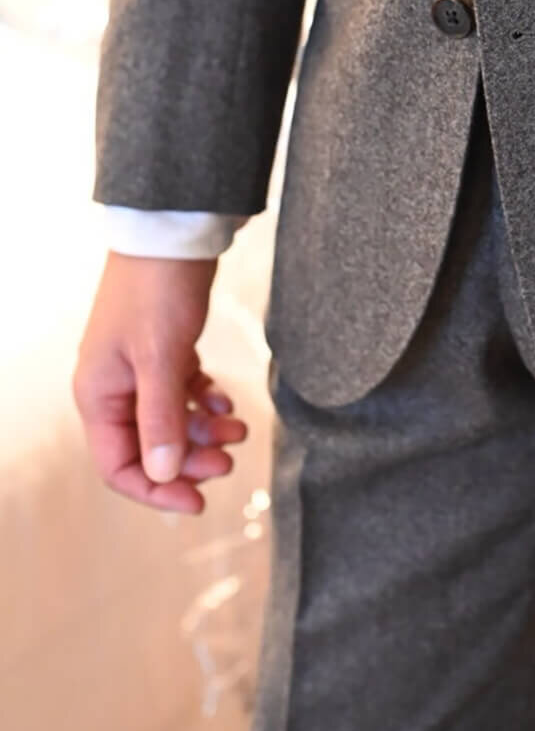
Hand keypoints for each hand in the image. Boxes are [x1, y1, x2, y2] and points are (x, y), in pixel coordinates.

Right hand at [72, 252, 247, 514]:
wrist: (172, 229)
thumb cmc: (158, 289)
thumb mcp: (160, 356)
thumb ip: (160, 416)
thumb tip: (163, 472)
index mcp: (98, 395)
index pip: (119, 466)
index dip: (157, 489)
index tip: (199, 500)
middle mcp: (113, 387)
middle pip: (149, 447)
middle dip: (189, 458)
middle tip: (231, 461)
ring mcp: (138, 368)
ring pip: (170, 420)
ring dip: (203, 431)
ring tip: (240, 429)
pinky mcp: (163, 349)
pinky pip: (181, 391)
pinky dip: (204, 400)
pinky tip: (226, 399)